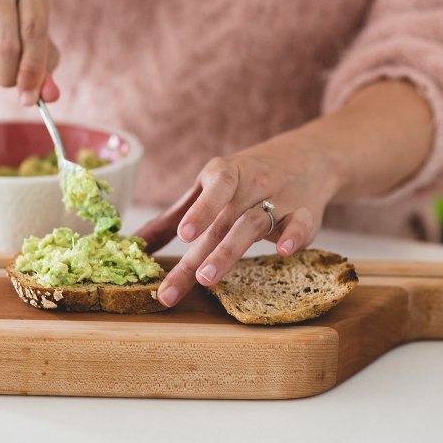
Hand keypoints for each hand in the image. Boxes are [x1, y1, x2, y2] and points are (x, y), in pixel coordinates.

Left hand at [134, 131, 342, 307]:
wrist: (309, 157)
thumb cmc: (247, 178)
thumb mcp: (208, 188)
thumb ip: (173, 217)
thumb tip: (133, 243)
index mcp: (225, 175)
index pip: (213, 190)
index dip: (199, 211)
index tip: (182, 235)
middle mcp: (251, 185)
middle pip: (224, 221)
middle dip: (201, 255)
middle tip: (177, 285)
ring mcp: (280, 199)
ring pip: (255, 224)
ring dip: (231, 251)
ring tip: (208, 278)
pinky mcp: (306, 214)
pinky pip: (302, 224)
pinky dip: (295, 236)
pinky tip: (284, 252)